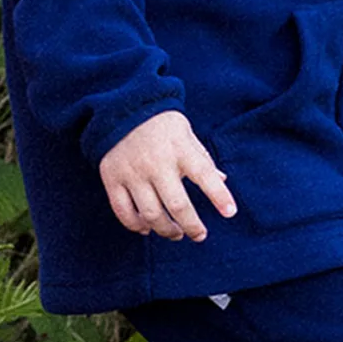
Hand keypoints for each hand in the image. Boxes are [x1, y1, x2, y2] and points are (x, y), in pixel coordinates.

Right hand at [97, 111, 237, 240]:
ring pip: (151, 215)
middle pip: (178, 205)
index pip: (204, 174)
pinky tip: (147, 228)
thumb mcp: (186, 134)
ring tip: (175, 233)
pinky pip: (123, 212)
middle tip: (199, 234)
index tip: (230, 212)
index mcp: (179, 148)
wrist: (122, 106)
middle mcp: (156, 162)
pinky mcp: (112, 178)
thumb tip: (222, 179)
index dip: (219, 196)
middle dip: (192, 226)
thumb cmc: (161, 123)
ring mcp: (132, 172)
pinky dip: (136, 225)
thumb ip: (202, 158)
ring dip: (166, 230)